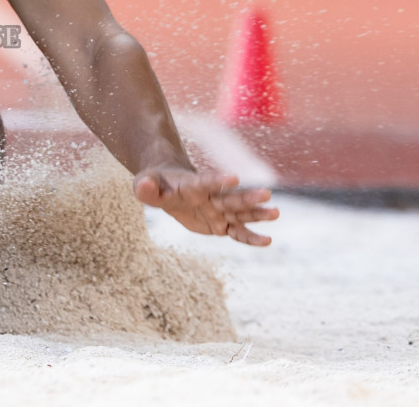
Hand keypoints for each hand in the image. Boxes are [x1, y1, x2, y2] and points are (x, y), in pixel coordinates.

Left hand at [133, 166, 278, 246]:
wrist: (168, 186)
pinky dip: (250, 237)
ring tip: (276, 212)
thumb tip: (143, 186)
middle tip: (267, 193)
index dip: (218, 180)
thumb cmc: (156, 184)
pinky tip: (267, 241)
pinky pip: (237, 232)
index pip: (206, 182)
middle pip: (230, 197)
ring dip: (257, 214)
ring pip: (240, 213)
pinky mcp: (220, 224)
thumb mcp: (145, 185)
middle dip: (247, 197)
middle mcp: (210, 197)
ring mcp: (218, 210)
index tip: (234, 178)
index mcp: (193, 185)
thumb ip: (145, 187)